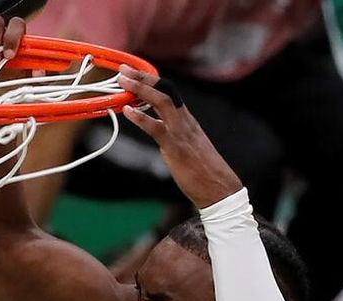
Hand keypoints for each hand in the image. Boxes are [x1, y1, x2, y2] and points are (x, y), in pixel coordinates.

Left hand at [117, 65, 242, 208]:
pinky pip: (157, 128)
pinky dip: (141, 118)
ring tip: (122, 80)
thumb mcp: (187, 148)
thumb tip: (159, 130)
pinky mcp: (176, 147)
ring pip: (161, 102)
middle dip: (143, 77)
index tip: (134, 73)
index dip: (150, 81)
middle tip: (123, 69)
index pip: (169, 93)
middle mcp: (185, 121)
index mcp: (187, 120)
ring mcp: (181, 133)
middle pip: (165, 90)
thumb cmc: (202, 172)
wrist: (219, 189)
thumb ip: (173, 136)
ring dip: (140, 89)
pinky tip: (127, 111)